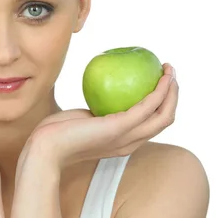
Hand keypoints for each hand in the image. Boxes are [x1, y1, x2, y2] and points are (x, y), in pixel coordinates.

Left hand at [17, 63, 177, 174]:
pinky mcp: (119, 128)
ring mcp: (126, 137)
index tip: (158, 82)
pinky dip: (160, 91)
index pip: (151, 125)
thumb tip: (100, 90)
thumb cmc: (57, 133)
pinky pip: (148, 106)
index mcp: (122, 142)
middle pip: (164, 120)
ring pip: (164, 115)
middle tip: (169, 73)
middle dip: (173, 95)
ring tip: (169, 70)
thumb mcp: (81, 120)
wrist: (44, 148)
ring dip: (172, 90)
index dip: (161, 104)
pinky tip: (160, 76)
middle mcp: (130, 143)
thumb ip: (93, 112)